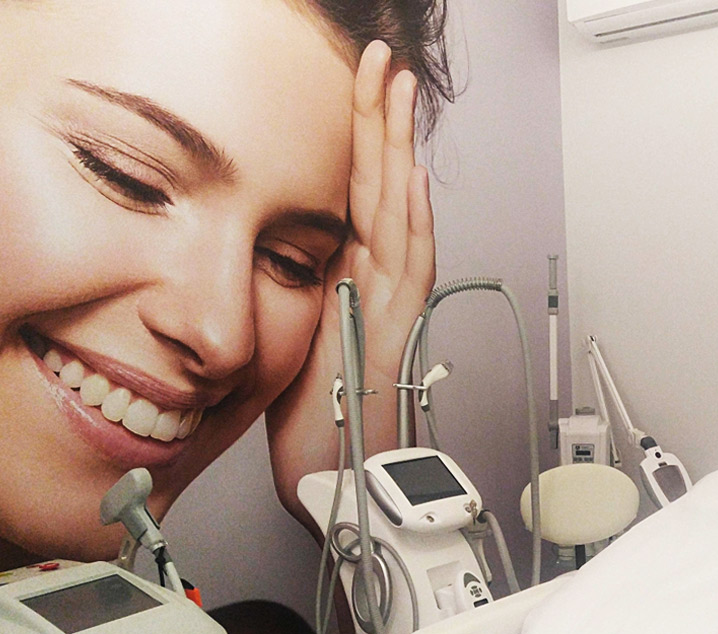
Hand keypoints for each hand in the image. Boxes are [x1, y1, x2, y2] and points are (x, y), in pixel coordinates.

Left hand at [266, 41, 435, 536]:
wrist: (335, 480)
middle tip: (383, 61)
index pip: (360, 190)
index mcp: (354, 279)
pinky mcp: (391, 336)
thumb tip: (300, 248)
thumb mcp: (302, 334)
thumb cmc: (318, 421)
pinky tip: (409, 180)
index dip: (359, 134)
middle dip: (382, 119)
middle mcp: (379, 285)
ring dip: (399, 152)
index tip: (360, 84)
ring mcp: (391, 307)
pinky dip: (410, 224)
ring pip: (399, 216)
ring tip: (397, 93)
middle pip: (384, 188)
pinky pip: (407, 272)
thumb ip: (311, 286)